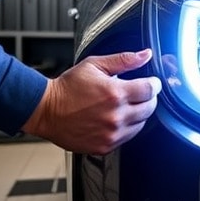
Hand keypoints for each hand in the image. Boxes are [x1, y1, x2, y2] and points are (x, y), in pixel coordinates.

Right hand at [22, 49, 162, 154]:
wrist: (45, 110)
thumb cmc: (68, 88)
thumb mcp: (95, 65)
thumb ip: (124, 60)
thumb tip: (145, 55)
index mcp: (115, 93)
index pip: (151, 89)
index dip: (154, 84)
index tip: (151, 82)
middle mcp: (116, 116)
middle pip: (150, 108)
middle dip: (148, 98)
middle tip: (137, 93)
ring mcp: (111, 133)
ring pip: (141, 124)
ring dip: (138, 114)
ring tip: (122, 105)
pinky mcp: (105, 146)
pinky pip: (127, 137)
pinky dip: (126, 128)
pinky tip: (114, 118)